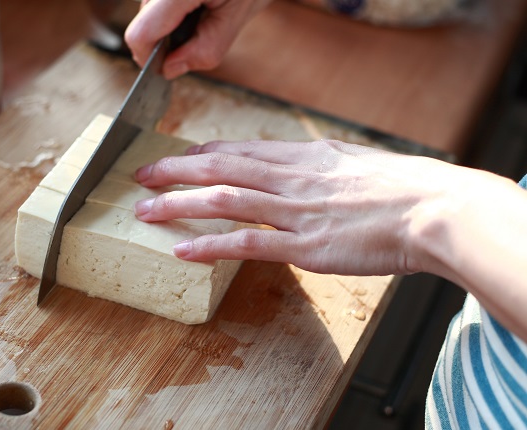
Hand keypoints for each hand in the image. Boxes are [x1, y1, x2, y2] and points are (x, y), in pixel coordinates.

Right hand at [124, 0, 270, 78]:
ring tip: (200, 14)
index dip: (149, 58)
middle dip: (163, 41)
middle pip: (141, 23)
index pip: (142, 33)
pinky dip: (169, 13)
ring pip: (146, 13)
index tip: (166, 68)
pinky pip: (154, 3)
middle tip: (198, 34)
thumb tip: (169, 69)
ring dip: (167, 26)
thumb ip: (203, 50)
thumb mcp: (236, 18)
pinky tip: (193, 7)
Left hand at [133, 139, 488, 276]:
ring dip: (178, 205)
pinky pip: (246, 243)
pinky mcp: (304, 246)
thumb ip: (319, 166)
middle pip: (219, 168)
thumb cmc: (402, 188)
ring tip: (145, 211)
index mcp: (303, 156)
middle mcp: (290, 177)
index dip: (201, 154)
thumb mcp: (353, 162)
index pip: (239, 150)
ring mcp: (294, 211)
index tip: (177, 158)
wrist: (434, 209)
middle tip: (142, 176)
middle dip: (174, 171)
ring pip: (222, 200)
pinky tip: (183, 249)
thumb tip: (301, 169)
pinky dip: (210, 245)